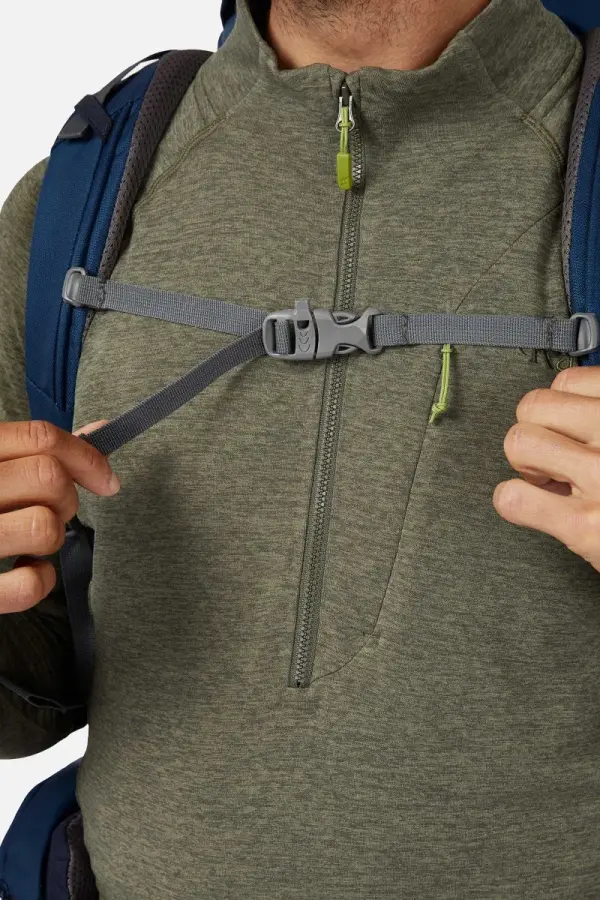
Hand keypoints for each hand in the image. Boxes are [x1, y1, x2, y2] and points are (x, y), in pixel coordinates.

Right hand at [0, 419, 119, 612]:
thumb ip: (35, 449)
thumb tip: (100, 430)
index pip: (41, 437)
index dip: (88, 458)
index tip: (106, 481)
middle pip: (48, 478)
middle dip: (66, 498)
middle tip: (49, 511)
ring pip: (44, 527)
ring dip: (51, 538)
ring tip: (29, 540)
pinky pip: (27, 586)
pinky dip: (38, 581)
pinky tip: (23, 571)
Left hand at [494, 366, 599, 571]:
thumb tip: (567, 411)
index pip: (568, 383)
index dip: (561, 410)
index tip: (569, 430)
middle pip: (534, 407)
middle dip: (536, 433)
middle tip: (554, 459)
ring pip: (518, 442)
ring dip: (525, 465)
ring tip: (551, 482)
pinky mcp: (585, 524)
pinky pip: (513, 498)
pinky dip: (514, 503)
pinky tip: (538, 509)